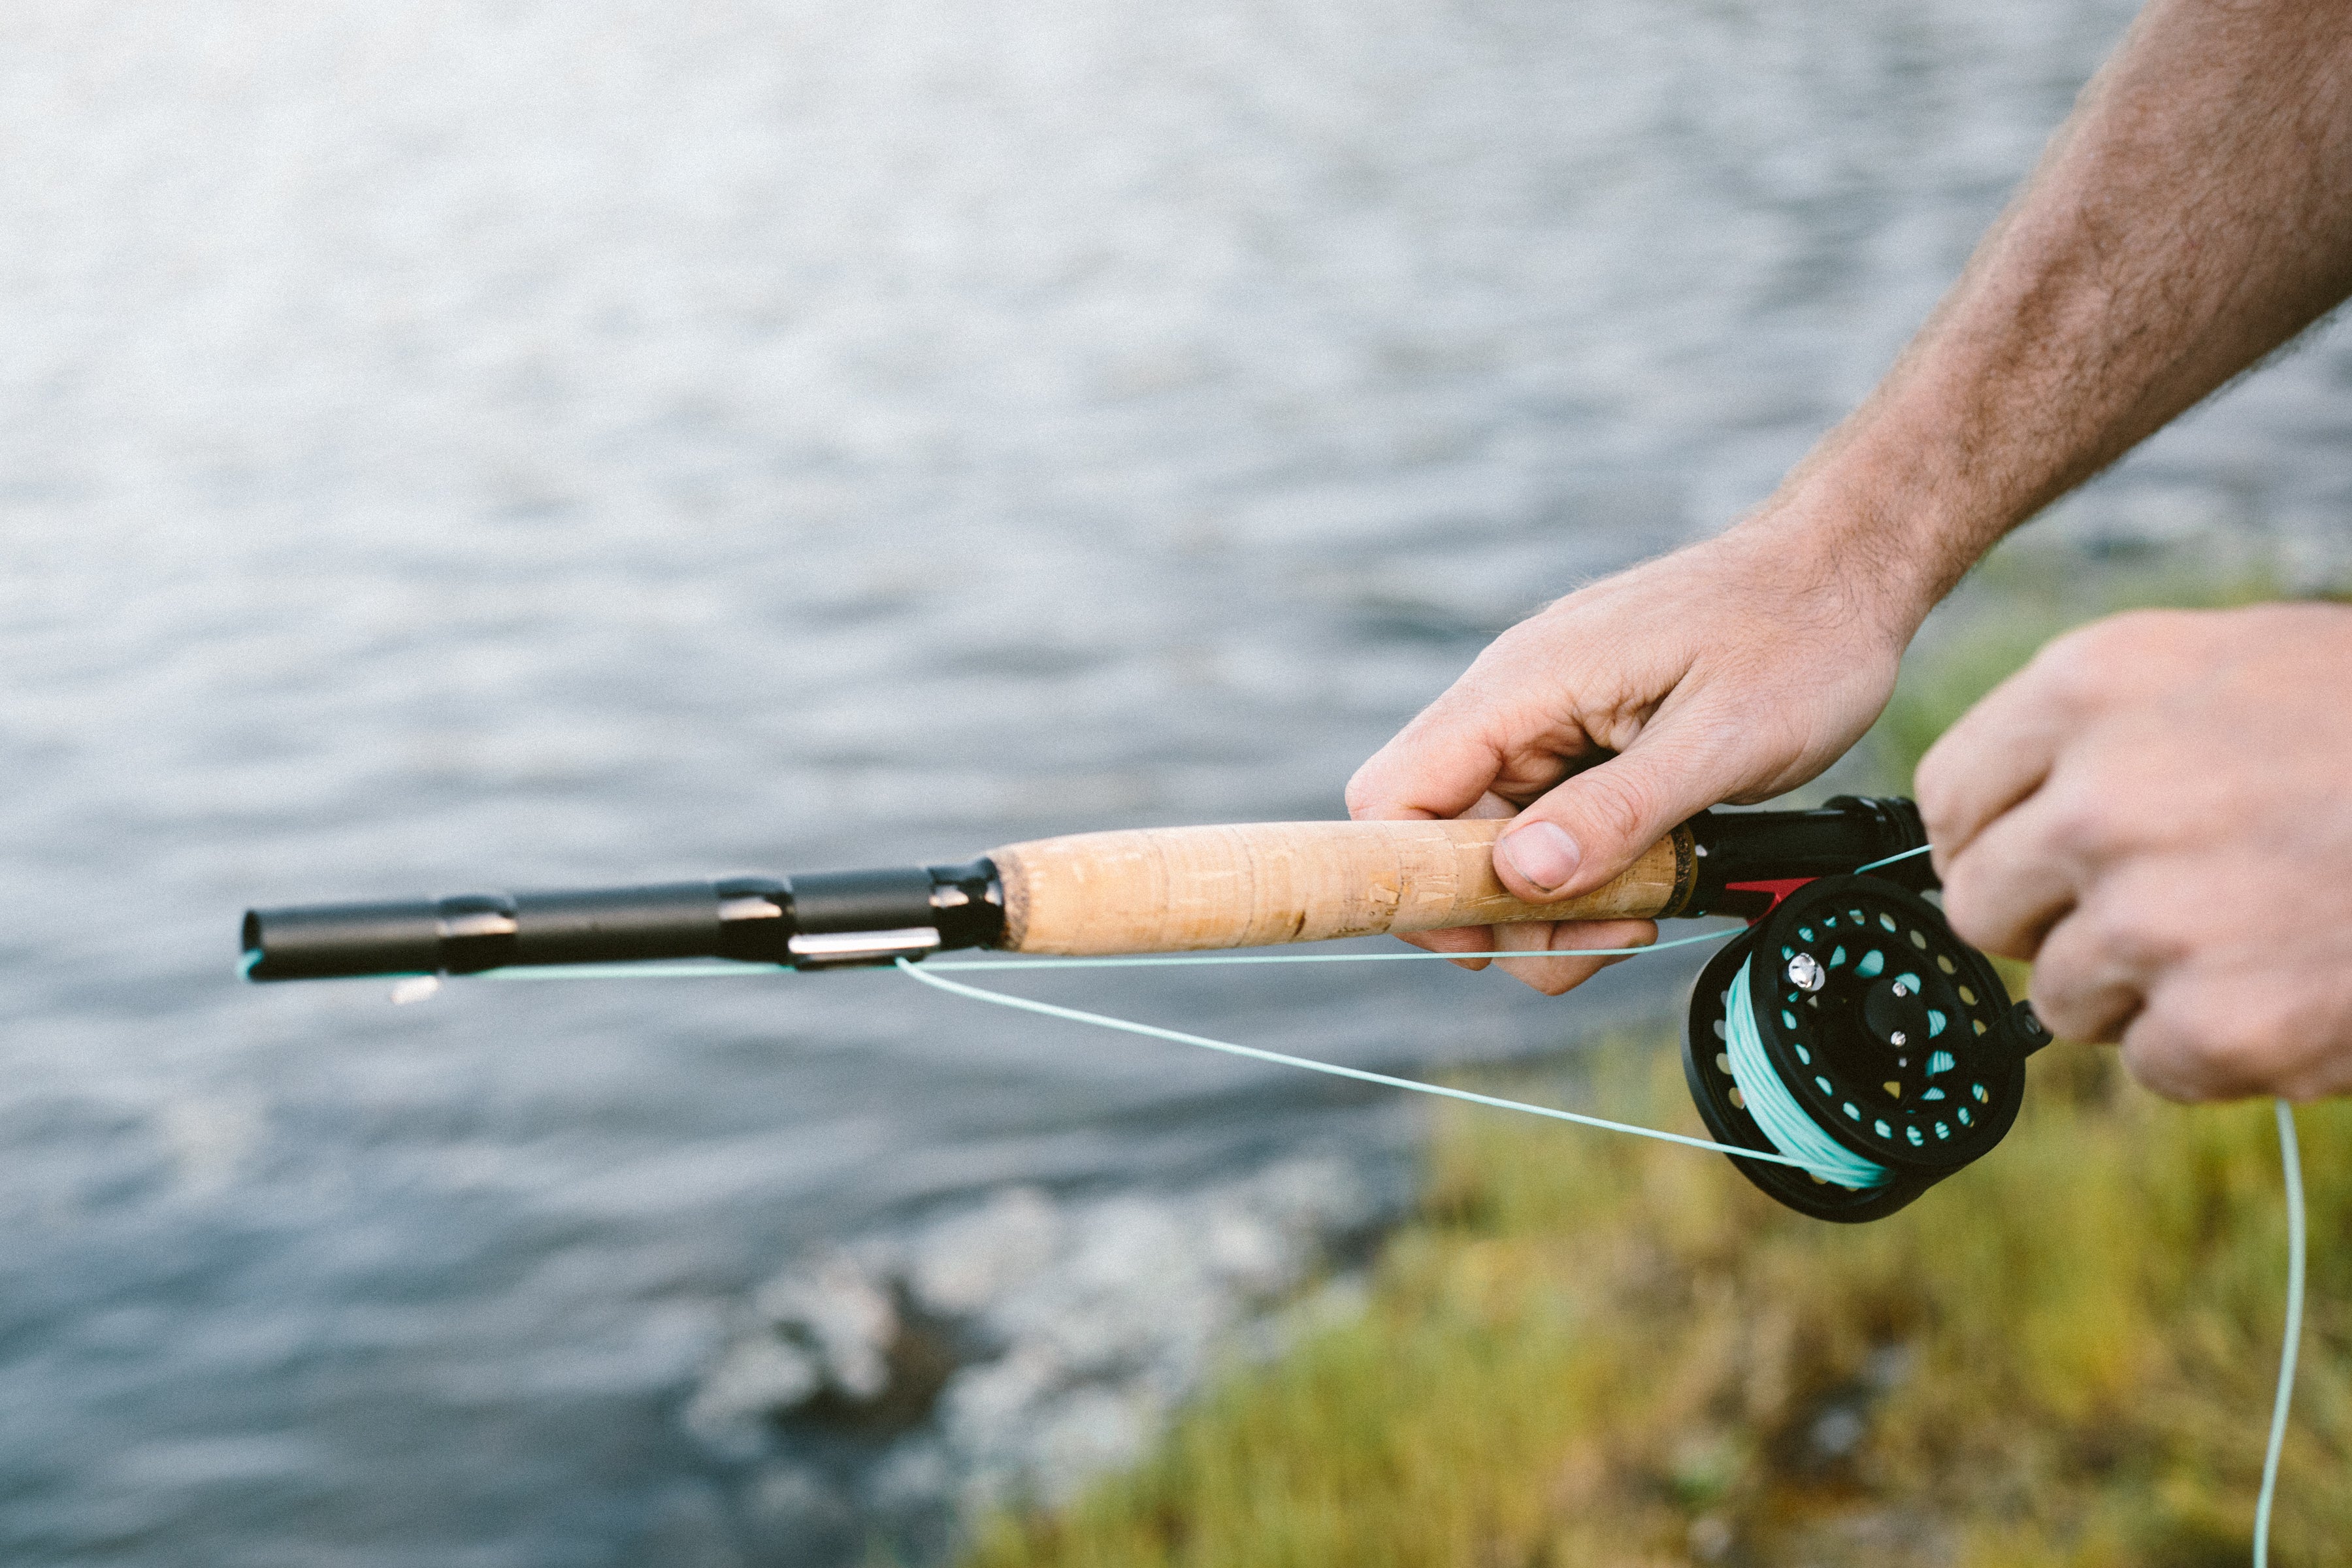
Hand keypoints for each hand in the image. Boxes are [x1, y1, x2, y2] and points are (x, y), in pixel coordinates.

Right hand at [1346, 517, 1922, 993]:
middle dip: (1500, 913)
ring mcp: (1541, 719)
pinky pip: (1540, 825)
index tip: (1491, 935)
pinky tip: (1643, 884)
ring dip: (1548, 905)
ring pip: (1490, 844)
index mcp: (1523, 685)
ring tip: (1638, 917)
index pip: (1394, 795)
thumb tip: (1521, 876)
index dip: (1418, 881)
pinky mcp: (1575, 739)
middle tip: (1601, 939)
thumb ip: (1618, 810)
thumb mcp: (1721, 740)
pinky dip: (1578, 874)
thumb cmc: (1797, 638)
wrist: (1840, 572)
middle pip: (1434, 837)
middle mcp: (1512, 699)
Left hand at [1919, 604, 2351, 1100]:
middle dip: (2051, 923)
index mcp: (2088, 689)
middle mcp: (2098, 801)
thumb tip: (2000, 820)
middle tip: (2153, 909)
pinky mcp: (2217, 1025)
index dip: (1989, 844)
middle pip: (1980, 908)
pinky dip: (2216, 1046)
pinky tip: (2293, 983)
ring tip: (2252, 933)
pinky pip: (2149, 1062)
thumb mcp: (2228, 666)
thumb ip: (2096, 731)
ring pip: (2060, 996)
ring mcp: (2153, 918)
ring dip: (2141, 987)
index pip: (1947, 799)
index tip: (2034, 863)